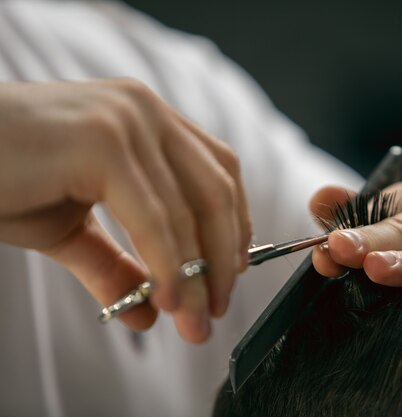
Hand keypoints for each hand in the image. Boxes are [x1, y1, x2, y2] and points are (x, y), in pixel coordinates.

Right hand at [0, 79, 251, 342]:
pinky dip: (167, 267)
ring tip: (193, 321)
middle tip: (214, 310)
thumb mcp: (69, 228)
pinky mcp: (102, 143)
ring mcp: (126, 121)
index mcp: (146, 119)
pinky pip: (154, 220)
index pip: (218, 172)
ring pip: (191, 210)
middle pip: (217, 191)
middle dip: (224, 259)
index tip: (230, 274)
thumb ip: (115, 264)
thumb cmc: (1, 181)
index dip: (234, 225)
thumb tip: (148, 313)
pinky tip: (165, 302)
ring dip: (197, 277)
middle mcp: (145, 111)